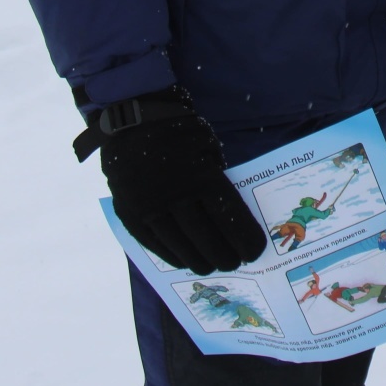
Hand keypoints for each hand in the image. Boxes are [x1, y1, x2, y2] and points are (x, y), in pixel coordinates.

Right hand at [97, 89, 266, 273]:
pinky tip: (184, 260)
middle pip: (206, 238)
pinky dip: (171, 255)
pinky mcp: (130, 213)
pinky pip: (153, 243)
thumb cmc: (180, 132)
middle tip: (235, 263)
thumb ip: (217, 180)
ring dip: (199, 260)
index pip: (229, 218)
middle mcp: (175, 196)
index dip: (244, 239)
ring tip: (212, 266)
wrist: (132, 120)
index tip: (255, 251)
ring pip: (179, 245)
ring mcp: (149, 208)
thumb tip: (229, 216)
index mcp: (201, 177)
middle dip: (225, 255)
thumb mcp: (209, 148)